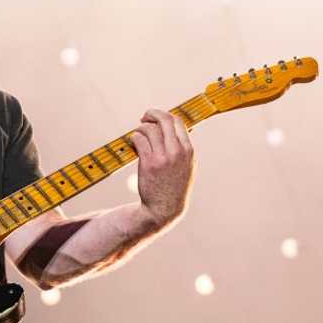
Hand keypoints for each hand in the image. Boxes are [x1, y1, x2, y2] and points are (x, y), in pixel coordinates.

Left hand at [129, 108, 194, 226]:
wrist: (164, 208)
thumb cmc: (174, 186)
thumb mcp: (187, 166)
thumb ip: (184, 147)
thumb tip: (177, 126)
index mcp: (188, 150)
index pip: (178, 121)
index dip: (165, 116)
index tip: (156, 119)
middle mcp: (177, 151)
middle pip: (164, 120)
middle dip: (152, 114)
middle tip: (144, 117)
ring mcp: (163, 157)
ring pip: (149, 129)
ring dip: (141, 128)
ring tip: (138, 135)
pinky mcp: (148, 163)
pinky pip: (139, 140)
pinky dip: (134, 138)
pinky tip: (134, 143)